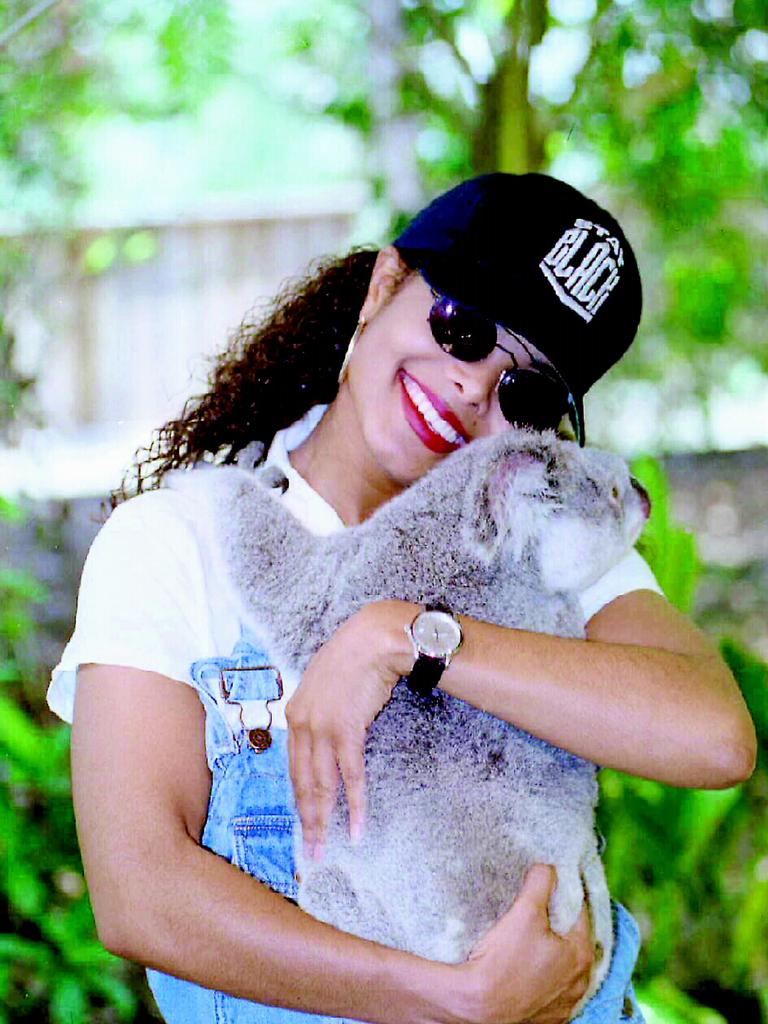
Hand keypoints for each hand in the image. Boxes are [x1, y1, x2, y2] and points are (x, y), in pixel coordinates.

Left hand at [285, 600, 416, 859]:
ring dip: (325, 820)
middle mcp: (302, 723)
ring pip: (321, 785)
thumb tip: (326, 734)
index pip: (293, 766)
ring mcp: (322, 728)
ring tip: (327, 847)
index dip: (298, 796)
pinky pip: (350, 775)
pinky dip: (355, 803)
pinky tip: (358, 824)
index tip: (303, 820)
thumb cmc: (355, 656)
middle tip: (311, 850)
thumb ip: (321, 710)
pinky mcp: (346, 730)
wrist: (373, 638)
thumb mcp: (326, 683)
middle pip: (302, 782)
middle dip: (307, 819)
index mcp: (295, 713)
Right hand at [452, 864, 594, 1023]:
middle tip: (546, 907)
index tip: (558, 882)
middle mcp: (580, 983)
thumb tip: (547, 867)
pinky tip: (531, 967)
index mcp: (581, 954)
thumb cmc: (503, 961)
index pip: (582, 912)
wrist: (478, 1008)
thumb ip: (540, 883)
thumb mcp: (524, 912)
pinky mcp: (550, 1019)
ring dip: (558, 952)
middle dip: (564, 923)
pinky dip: (548, 977)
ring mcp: (566, 1004)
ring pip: (568, 968)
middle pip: (577, 941)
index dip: (569, 893)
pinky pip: (555, 990)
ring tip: (537, 937)